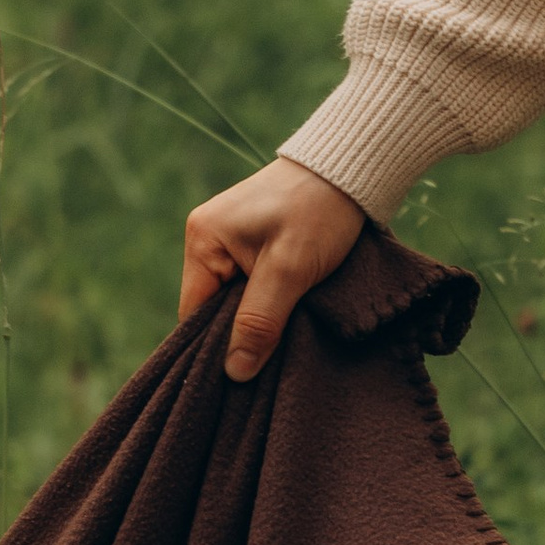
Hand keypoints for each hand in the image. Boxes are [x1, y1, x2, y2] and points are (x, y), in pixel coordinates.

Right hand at [179, 156, 364, 383]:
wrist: (352, 169)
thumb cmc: (320, 210)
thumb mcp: (290, 270)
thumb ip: (259, 321)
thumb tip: (234, 373)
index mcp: (202, 240)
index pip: (193, 314)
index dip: (215, 347)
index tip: (241, 375)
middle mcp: (206, 240)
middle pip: (211, 310)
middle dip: (238, 335)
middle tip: (266, 363)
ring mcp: (227, 241)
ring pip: (232, 302)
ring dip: (256, 321)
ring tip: (280, 341)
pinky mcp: (250, 244)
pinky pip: (248, 287)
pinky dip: (266, 305)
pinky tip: (284, 318)